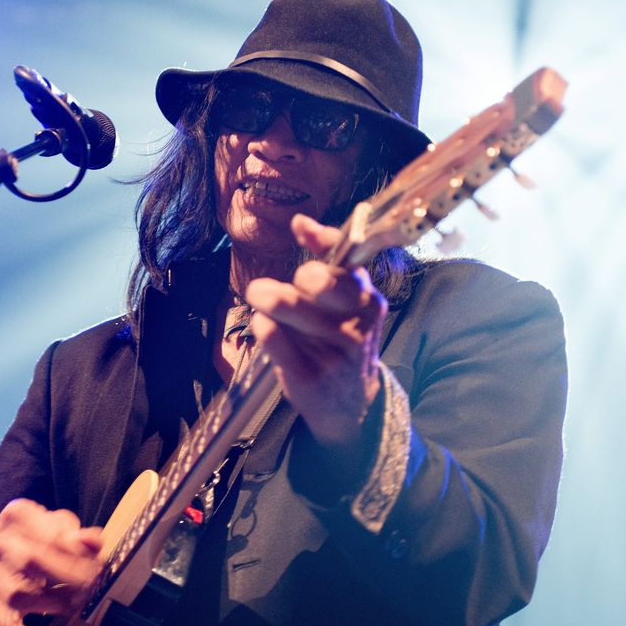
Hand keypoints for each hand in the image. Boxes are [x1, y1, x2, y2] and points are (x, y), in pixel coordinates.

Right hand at [0, 499, 103, 625]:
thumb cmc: (34, 534)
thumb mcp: (52, 522)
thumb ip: (75, 531)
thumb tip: (95, 540)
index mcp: (16, 517)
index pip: (51, 533)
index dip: (79, 549)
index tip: (98, 559)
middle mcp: (1, 546)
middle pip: (35, 560)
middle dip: (72, 574)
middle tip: (95, 580)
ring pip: (26, 595)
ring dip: (60, 602)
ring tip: (80, 600)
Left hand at [245, 213, 387, 446]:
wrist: (352, 405)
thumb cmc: (340, 342)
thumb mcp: (345, 303)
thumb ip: (327, 263)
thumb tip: (300, 220)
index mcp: (367, 300)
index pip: (348, 261)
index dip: (323, 239)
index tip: (300, 228)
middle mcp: (356, 323)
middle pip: (315, 280)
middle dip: (292, 278)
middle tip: (276, 285)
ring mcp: (334, 351)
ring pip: (290, 306)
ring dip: (267, 298)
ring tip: (259, 297)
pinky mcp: (309, 375)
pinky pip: (274, 338)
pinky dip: (262, 327)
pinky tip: (264, 326)